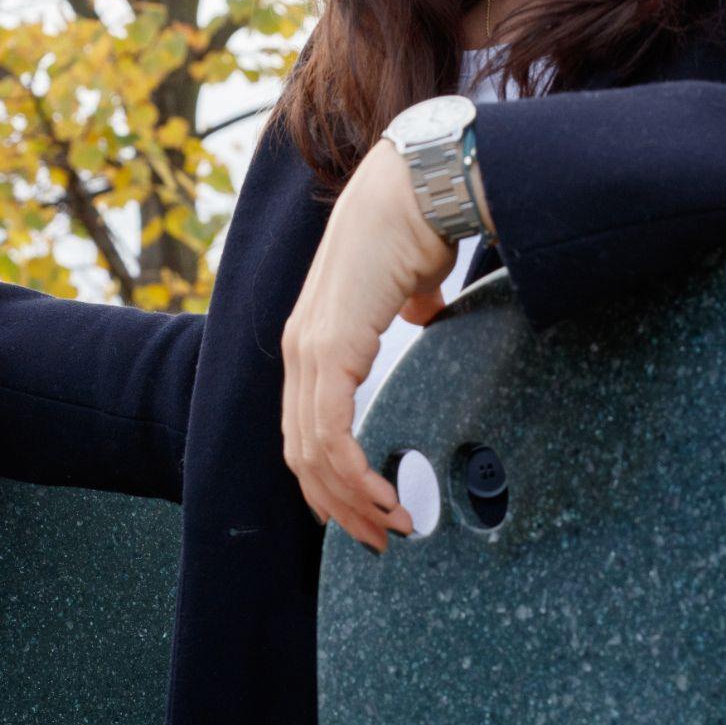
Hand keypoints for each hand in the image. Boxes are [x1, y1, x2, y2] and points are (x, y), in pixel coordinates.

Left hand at [281, 142, 452, 548]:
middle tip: (380, 540)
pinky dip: (355, 476)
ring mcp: (309, 349)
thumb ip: (410, 305)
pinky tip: (385, 496)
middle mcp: (299, 348)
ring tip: (394, 527)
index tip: (363, 512)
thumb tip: (426, 311)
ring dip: (353, 501)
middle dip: (339, 507)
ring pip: (314, 453)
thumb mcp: (410, 282)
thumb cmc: (419, 223)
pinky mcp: (330, 350)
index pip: (303, 427)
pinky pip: (332, 434)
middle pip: (300, 453)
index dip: (328, 478)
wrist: (421, 183)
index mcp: (313, 336)